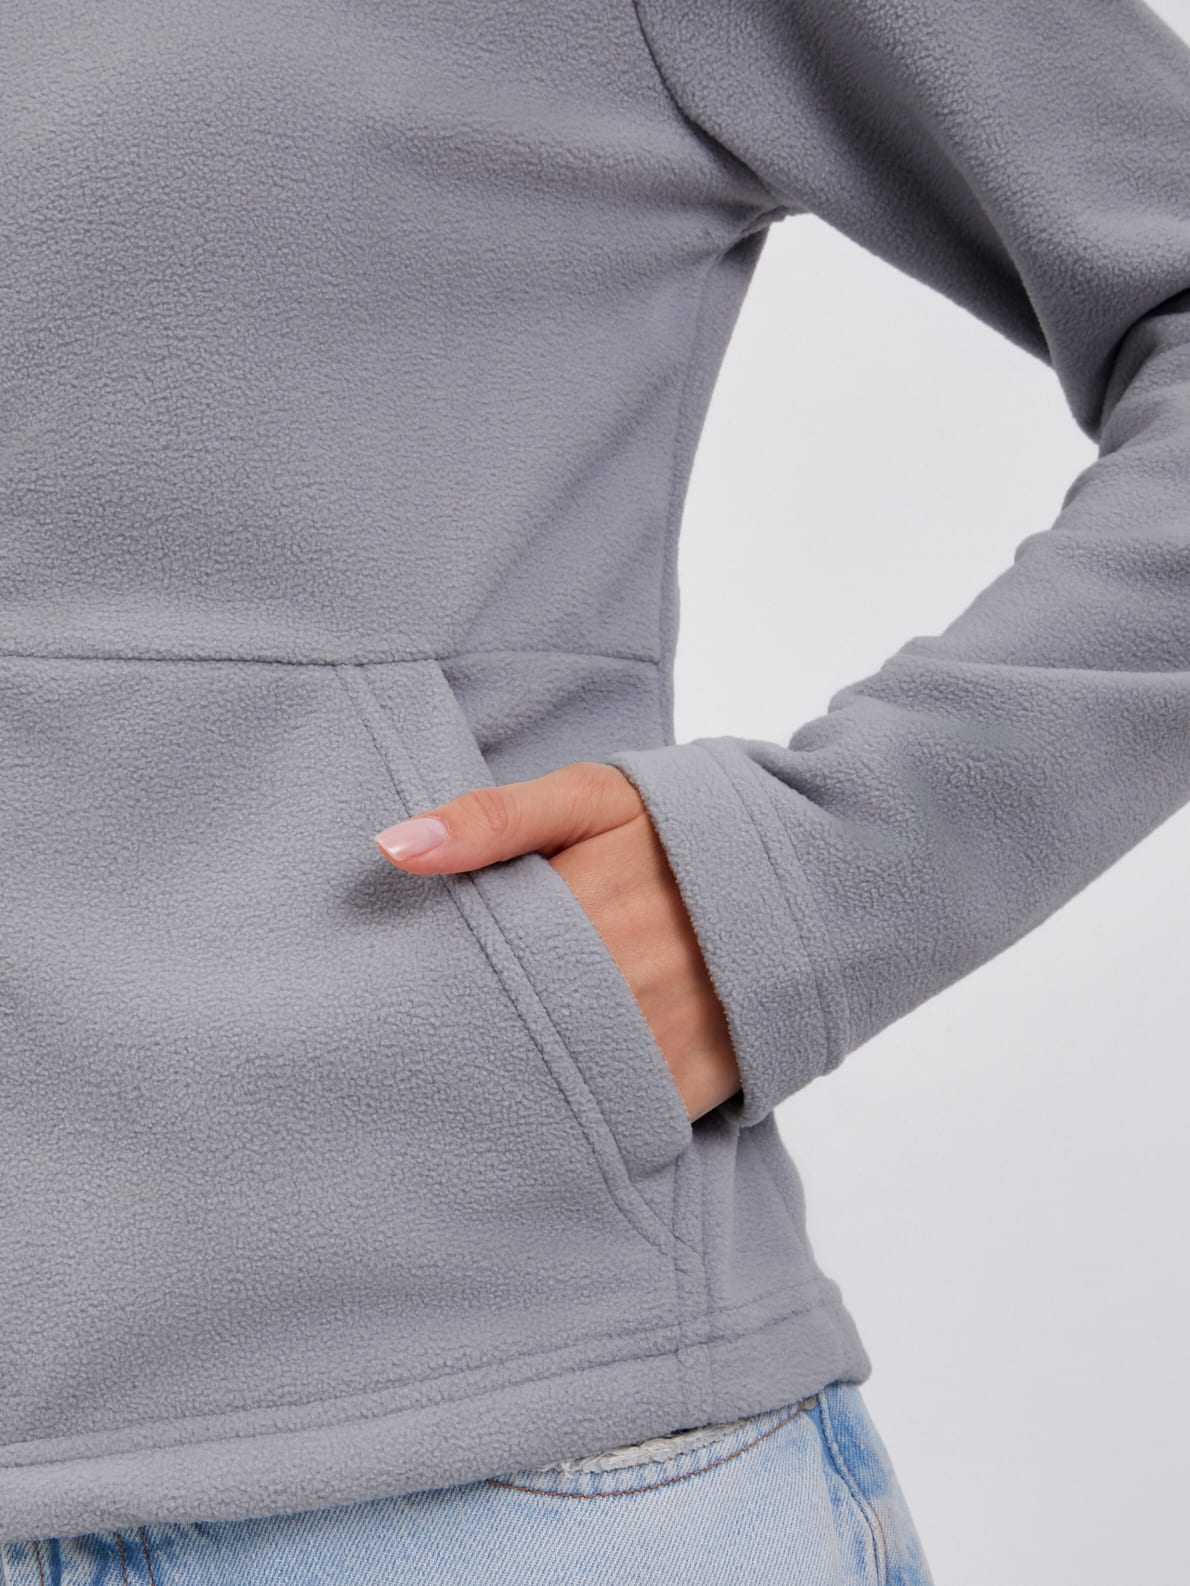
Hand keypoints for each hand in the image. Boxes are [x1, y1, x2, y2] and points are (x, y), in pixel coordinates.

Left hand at [373, 762, 741, 1122]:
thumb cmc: (682, 827)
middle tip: (412, 1046)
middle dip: (456, 1039)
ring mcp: (647, 1046)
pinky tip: (542, 1103)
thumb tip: (391, 848)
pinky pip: (607, 1122)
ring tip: (475, 1074)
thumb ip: (491, 819)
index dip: (424, 982)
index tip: (390, 990)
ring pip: (543, 1088)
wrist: (807, 874)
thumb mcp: (591, 797)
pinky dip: (572, 1117)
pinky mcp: (684, 1089)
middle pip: (495, 1036)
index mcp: (570, 916)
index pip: (464, 967)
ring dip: (506, 1084)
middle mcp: (606, 991)